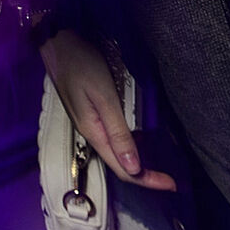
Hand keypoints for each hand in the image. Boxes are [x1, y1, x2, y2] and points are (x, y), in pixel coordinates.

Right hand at [42, 30, 175, 190]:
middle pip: (119, 164)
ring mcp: (91, 123)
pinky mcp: (92, 113)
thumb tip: (133, 168)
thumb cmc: (82, 66)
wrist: (58, 44)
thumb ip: (117, 132)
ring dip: (138, 164)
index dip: (146, 180)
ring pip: (116, 153)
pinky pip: (113, 139)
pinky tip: (140, 142)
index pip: (123, 169)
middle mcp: (92, 133)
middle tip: (170, 180)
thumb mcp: (104, 97)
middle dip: (145, 176)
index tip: (171, 185)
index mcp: (94, 133)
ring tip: (159, 166)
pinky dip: (130, 147)